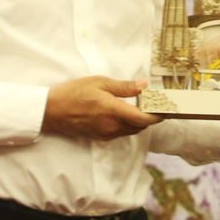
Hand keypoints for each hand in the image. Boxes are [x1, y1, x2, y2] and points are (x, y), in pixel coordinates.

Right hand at [42, 76, 157, 139]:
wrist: (52, 110)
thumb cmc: (74, 93)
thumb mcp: (99, 82)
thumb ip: (124, 87)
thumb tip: (144, 86)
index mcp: (113, 111)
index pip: (143, 119)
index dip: (157, 116)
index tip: (166, 110)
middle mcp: (112, 126)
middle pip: (139, 126)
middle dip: (149, 117)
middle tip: (154, 104)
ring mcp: (106, 133)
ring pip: (130, 130)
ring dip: (138, 122)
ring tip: (140, 107)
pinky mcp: (100, 137)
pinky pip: (120, 133)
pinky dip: (126, 125)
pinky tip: (123, 113)